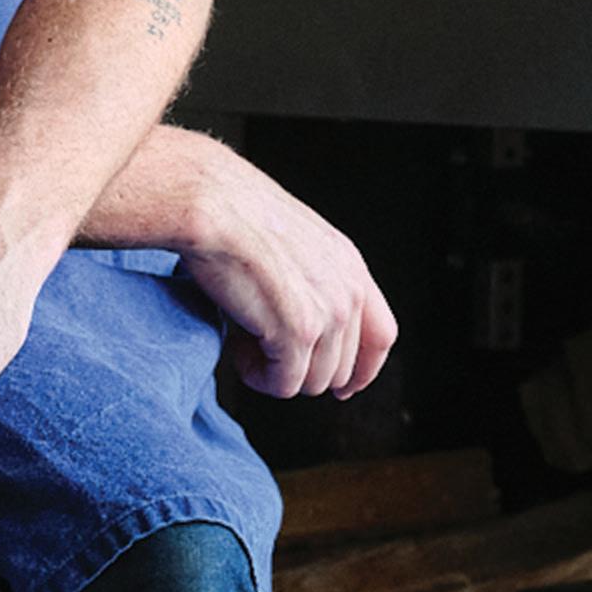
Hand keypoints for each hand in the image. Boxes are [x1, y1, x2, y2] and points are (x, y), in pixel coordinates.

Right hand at [170, 141, 398, 403]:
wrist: (210, 203)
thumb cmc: (236, 217)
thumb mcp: (296, 244)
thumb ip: (315, 283)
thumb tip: (305, 332)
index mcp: (351, 266)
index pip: (381, 336)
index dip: (362, 370)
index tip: (342, 388)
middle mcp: (348, 291)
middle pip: (340, 370)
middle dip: (299, 367)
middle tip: (260, 339)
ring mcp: (327, 314)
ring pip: (311, 383)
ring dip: (275, 370)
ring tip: (245, 335)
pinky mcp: (298, 334)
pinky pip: (284, 385)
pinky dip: (256, 376)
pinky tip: (237, 345)